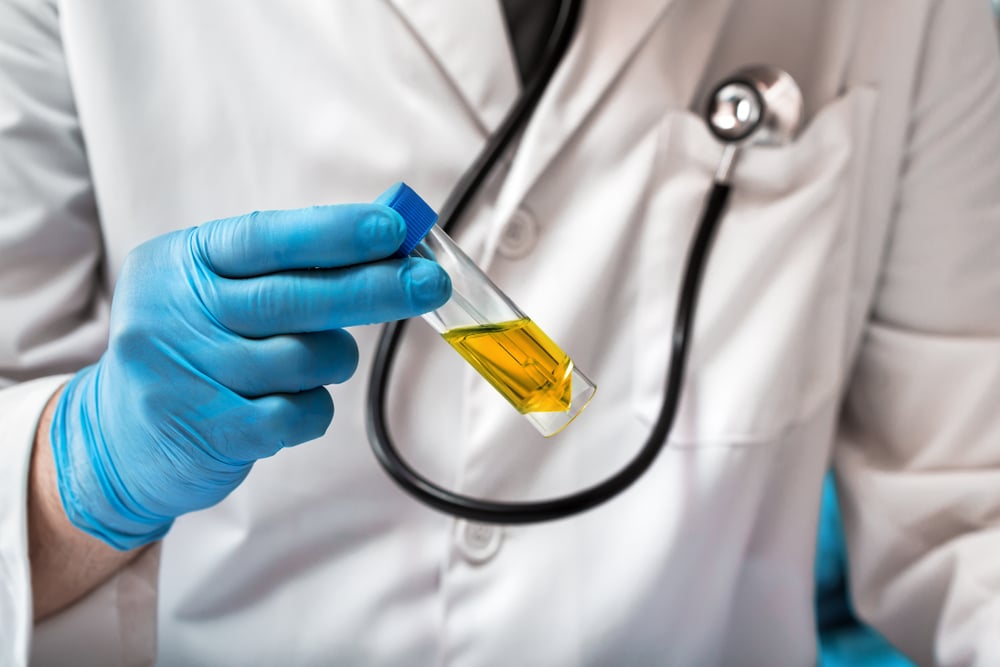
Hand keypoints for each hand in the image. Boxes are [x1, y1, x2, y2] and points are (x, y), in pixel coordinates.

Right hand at [49, 201, 449, 548]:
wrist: (116, 439)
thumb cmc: (191, 348)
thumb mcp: (214, 289)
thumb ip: (286, 265)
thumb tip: (383, 238)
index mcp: (182, 262)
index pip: (267, 237)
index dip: (335, 233)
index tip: (393, 230)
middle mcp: (175, 312)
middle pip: (295, 298)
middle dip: (375, 289)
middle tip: (429, 284)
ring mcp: (186, 375)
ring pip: (305, 359)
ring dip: (333, 360)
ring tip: (315, 362)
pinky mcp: (208, 431)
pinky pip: (299, 414)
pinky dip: (314, 409)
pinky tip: (292, 405)